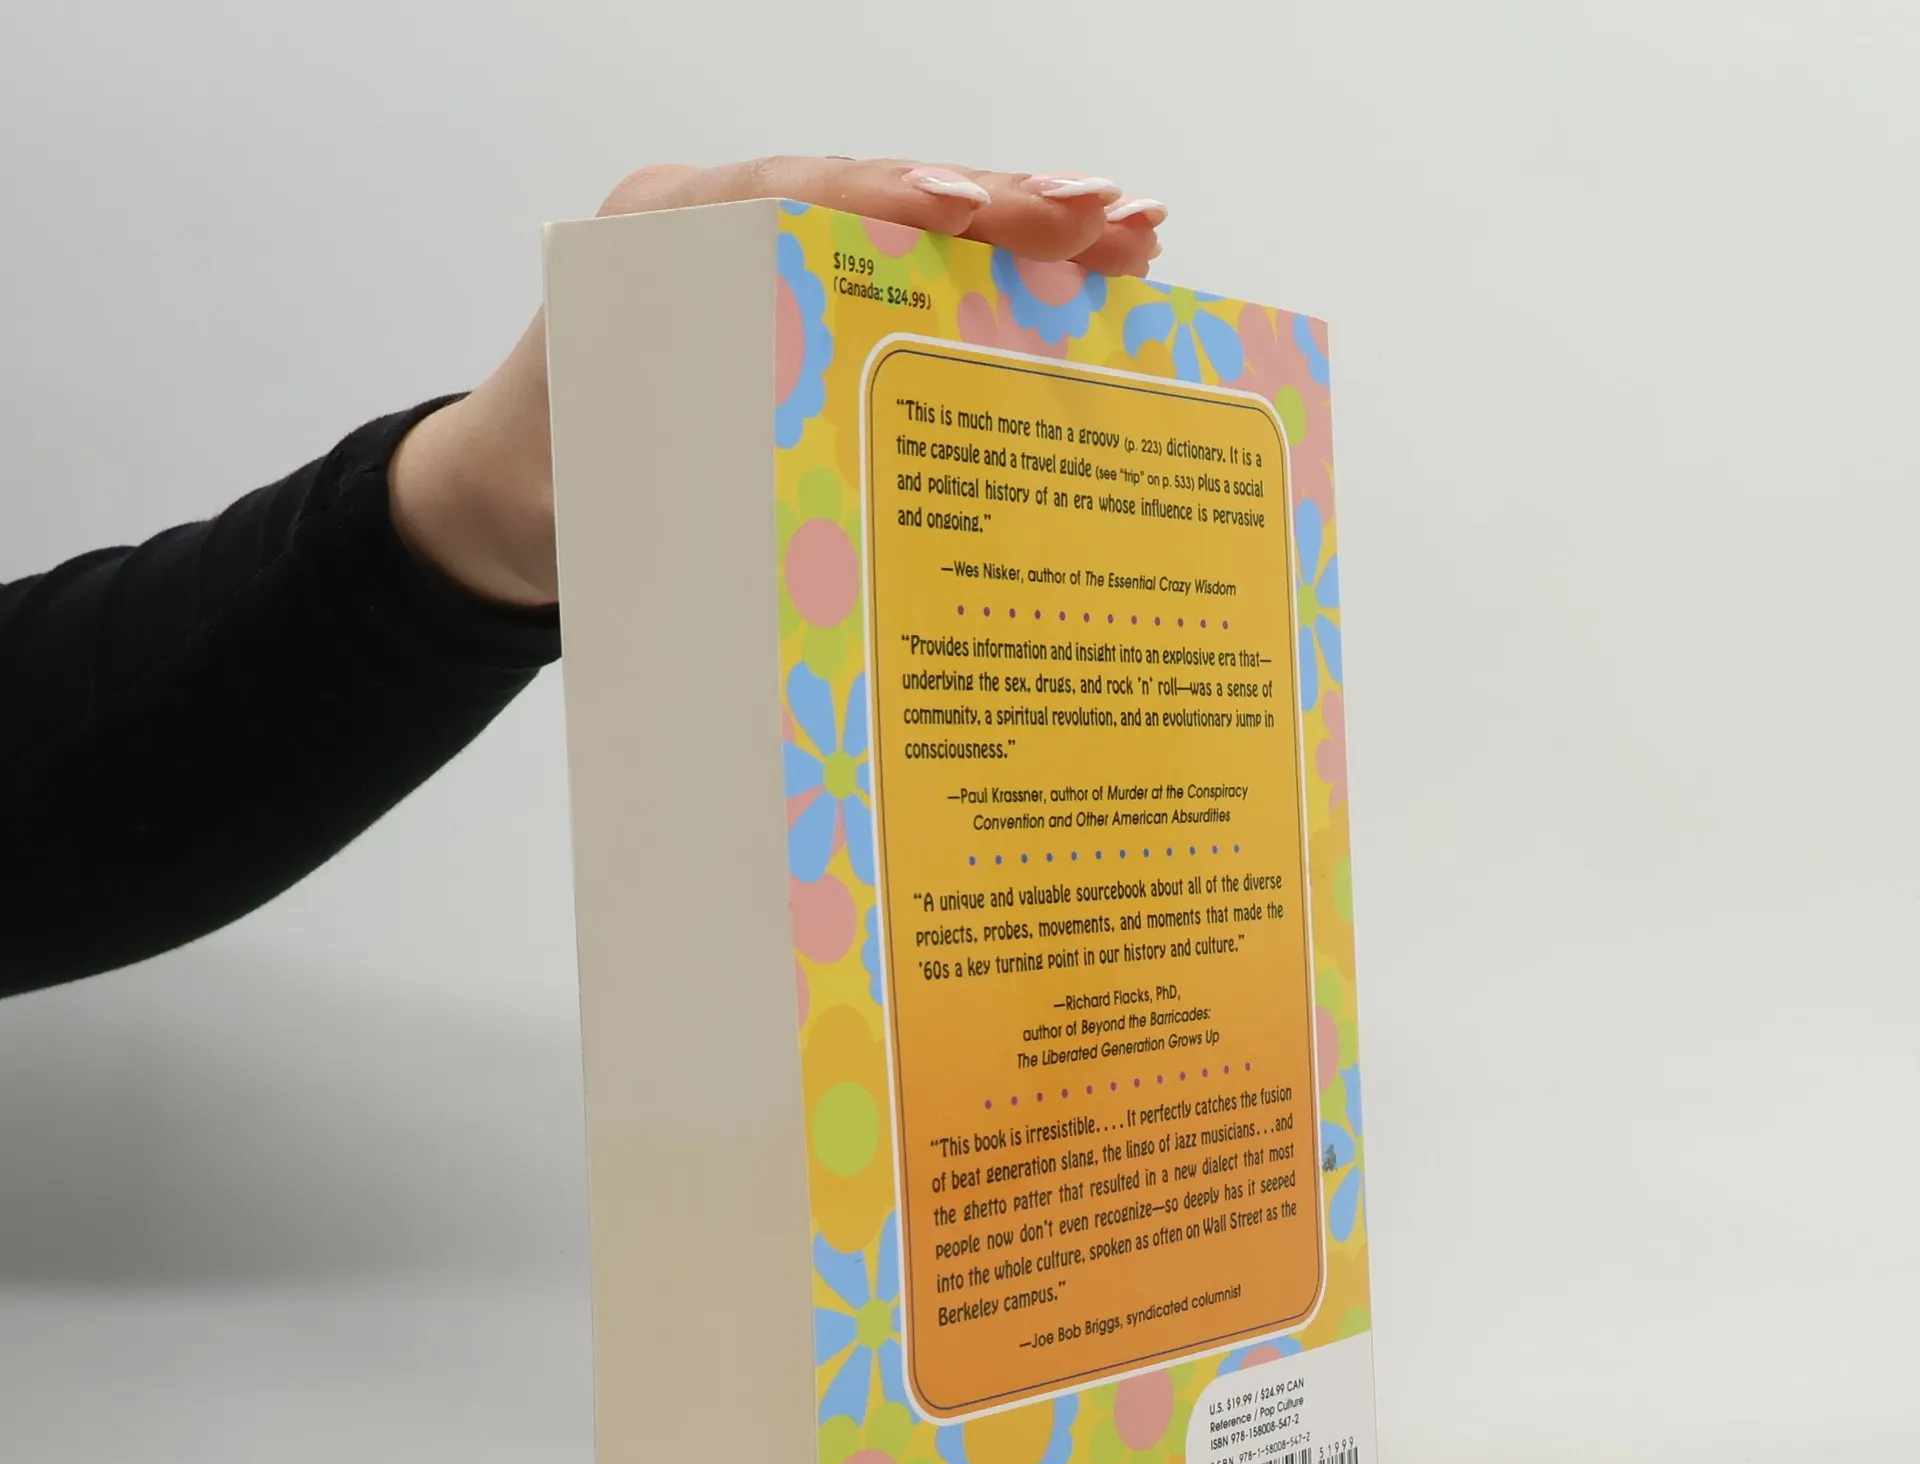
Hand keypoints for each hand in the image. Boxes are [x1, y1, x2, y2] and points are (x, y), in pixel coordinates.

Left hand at [388, 156, 1168, 607]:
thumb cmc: (553, 487)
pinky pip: (910, 275)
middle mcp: (724, 227)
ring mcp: (773, 258)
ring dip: (1023, 229)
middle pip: (877, 195)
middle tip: (1106, 214)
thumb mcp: (593, 487)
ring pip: (911, 229)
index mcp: (662, 240)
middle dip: (998, 200)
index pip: (792, 197)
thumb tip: (768, 520)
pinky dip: (995, 275)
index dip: (882, 203)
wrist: (515, 493)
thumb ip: (664, 480)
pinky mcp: (810, 300)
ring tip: (1130, 232)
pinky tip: (1078, 278)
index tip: (959, 211)